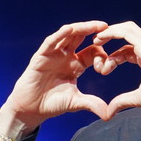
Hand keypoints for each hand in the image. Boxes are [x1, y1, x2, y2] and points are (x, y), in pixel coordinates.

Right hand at [0, 21, 111, 138]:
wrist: (31, 109)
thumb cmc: (52, 103)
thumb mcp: (75, 102)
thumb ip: (91, 104)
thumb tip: (109, 114)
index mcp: (76, 64)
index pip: (93, 51)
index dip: (102, 55)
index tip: (108, 66)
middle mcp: (66, 56)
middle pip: (81, 37)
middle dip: (94, 30)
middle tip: (108, 27)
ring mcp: (53, 54)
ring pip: (68, 35)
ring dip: (80, 28)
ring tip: (93, 25)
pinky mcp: (41, 56)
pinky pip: (51, 42)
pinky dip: (59, 35)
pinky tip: (68, 30)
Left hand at [92, 22, 140, 118]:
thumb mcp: (136, 98)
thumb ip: (121, 102)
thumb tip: (108, 113)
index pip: (127, 49)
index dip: (113, 56)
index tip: (101, 68)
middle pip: (127, 33)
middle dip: (110, 35)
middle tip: (95, 44)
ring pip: (127, 29)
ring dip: (109, 32)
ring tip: (96, 40)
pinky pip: (127, 33)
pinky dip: (113, 32)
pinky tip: (101, 38)